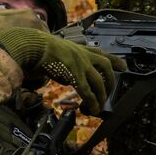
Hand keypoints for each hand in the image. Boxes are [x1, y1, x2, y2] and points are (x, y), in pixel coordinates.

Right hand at [0, 28, 124, 113]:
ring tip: (101, 105)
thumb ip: (67, 66)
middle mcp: (83, 54)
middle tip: (110, 91)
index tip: (123, 66)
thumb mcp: (58, 54)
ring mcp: (80, 64)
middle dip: (111, 80)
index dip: (114, 60)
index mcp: (79, 48)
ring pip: (99, 81)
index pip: (100, 52)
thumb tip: (68, 80)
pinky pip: (87, 91)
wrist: (32, 46)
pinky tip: (93, 108)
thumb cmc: (38, 49)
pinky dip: (92, 101)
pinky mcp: (74, 74)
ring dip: (102, 94)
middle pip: (106, 66)